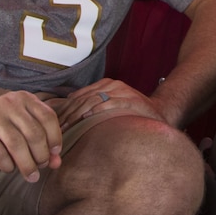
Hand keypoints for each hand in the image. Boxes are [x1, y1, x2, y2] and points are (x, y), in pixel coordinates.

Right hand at [0, 90, 62, 182]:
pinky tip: (9, 168)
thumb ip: (42, 140)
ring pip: (17, 145)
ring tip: (31, 175)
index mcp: (24, 98)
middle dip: (41, 155)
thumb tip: (57, 163)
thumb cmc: (0, 124)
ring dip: (27, 164)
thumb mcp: (22, 125)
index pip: (48, 117)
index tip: (55, 153)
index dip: (55, 137)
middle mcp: (9, 103)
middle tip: (41, 167)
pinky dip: (8, 165)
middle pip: (34, 133)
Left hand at [50, 78, 166, 130]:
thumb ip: (93, 108)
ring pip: (92, 100)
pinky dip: (96, 111)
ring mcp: (122, 91)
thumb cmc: (131, 115)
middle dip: (68, 114)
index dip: (65, 110)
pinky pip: (110, 104)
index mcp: (105, 84)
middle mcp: (112, 84)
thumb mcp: (110, 107)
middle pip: (83, 98)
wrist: (160, 112)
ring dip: (77, 115)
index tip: (54, 124)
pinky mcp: (130, 100)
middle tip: (57, 130)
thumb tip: (68, 118)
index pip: (78, 95)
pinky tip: (86, 119)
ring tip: (67, 128)